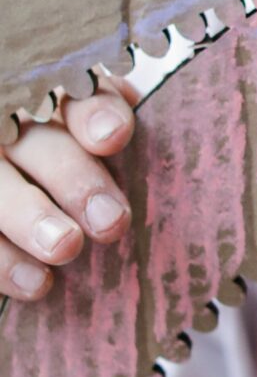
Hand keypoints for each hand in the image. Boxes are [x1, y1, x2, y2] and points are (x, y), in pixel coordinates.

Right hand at [0, 78, 140, 302]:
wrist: (31, 189)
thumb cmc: (81, 175)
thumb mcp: (99, 148)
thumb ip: (114, 135)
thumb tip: (125, 137)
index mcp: (52, 101)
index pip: (74, 94)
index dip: (93, 112)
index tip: (113, 138)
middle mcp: (10, 129)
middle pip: (34, 142)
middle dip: (73, 179)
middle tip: (110, 221)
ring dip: (30, 219)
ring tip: (67, 248)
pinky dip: (4, 263)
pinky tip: (36, 283)